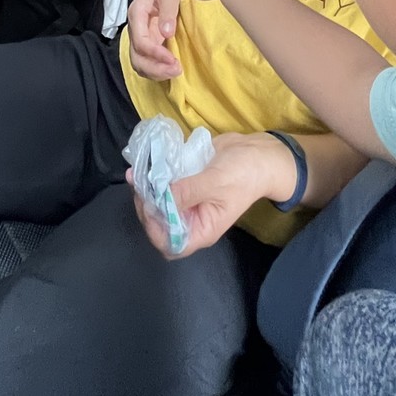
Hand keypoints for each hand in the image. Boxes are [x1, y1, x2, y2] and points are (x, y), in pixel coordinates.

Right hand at [127, 0, 181, 78]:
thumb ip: (167, 12)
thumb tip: (167, 33)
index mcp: (136, 15)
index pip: (141, 42)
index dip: (155, 54)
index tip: (173, 60)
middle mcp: (134, 29)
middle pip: (136, 57)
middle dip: (155, 68)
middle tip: (176, 70)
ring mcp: (139, 37)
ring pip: (139, 63)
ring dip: (155, 72)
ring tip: (176, 72)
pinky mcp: (146, 42)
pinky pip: (145, 61)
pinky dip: (156, 70)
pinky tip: (170, 70)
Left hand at [130, 132, 295, 258]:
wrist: (257, 152)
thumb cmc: (244, 173)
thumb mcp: (216, 182)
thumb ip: (188, 191)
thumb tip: (159, 196)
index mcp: (202, 229)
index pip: (170, 243)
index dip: (154, 228)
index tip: (148, 202)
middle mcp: (191, 217)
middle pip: (159, 222)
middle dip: (146, 203)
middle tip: (139, 180)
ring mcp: (187, 199)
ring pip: (158, 201)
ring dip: (146, 187)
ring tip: (137, 169)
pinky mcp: (185, 182)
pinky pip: (164, 183)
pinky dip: (154, 174)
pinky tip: (147, 161)